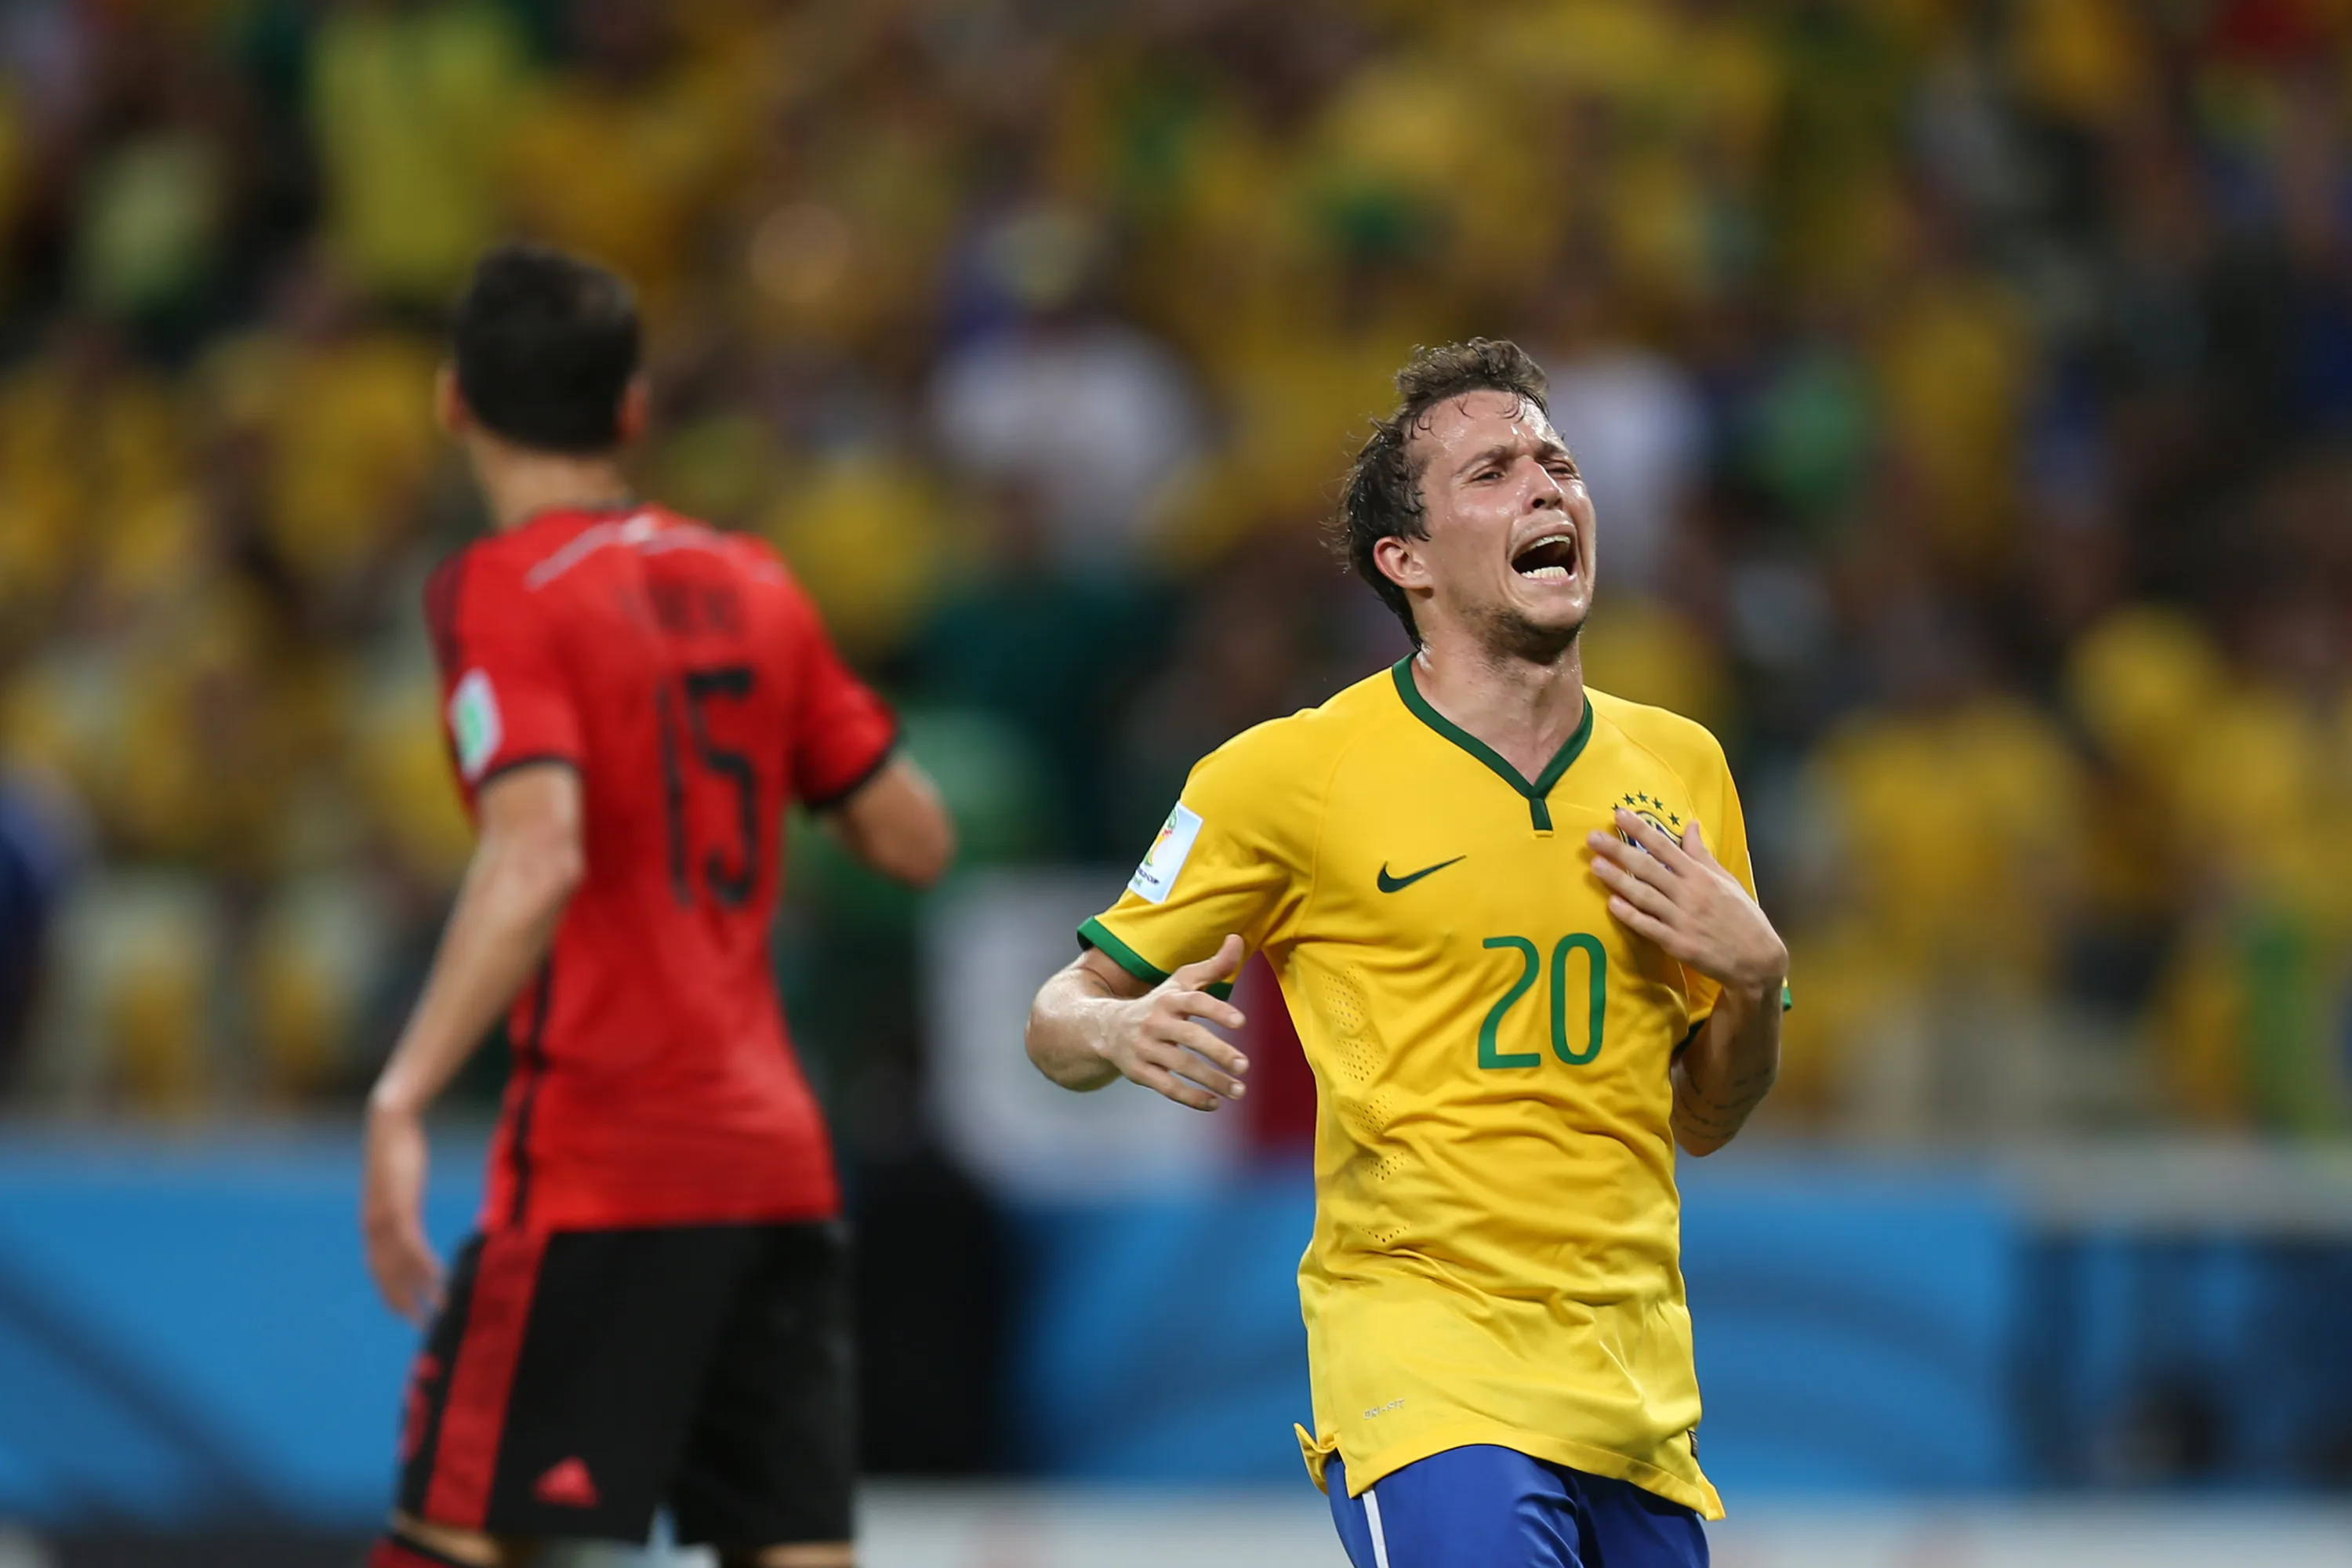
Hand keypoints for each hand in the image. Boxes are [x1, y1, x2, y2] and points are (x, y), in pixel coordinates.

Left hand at [361, 1100, 443, 1323]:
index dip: (390, 1292)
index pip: (378, 1269)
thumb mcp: (399, 1181)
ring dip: (421, 1290)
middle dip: (403, 1302)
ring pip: (402, 1267)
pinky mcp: (400, 1210)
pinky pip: (414, 1247)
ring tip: (440, 1307)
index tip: (404, 1312)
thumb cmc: (397, 1148)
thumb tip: (407, 1204)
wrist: (390, 1125)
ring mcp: (386, 1220)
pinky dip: (427, 1267)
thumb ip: (401, 1199)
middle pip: (387, 1276)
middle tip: (420, 1323)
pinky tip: (442, 1279)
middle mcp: (374, 1227)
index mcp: (372, 1223)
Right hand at [1097, 933, 1250, 1111]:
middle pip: (1189, 1037)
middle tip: (1245, 1065)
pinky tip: (1214, 1103)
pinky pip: (1166, 1087)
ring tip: (1240, 1090)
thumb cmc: (1158, 1004)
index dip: (1218, 1010)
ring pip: (1180, 1066)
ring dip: (1211, 1080)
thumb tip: (1239, 939)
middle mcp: (1155, 1023)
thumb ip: (1214, 966)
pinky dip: (1191, 1098)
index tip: (1242, 1022)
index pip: (1194, 1001)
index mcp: (1168, 999)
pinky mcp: (1139, 1073)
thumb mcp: (1181, 983)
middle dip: (1217, 1052)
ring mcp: (1145, 1049)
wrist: (1106, 1028)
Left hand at [1587, 812, 1786, 998]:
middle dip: (1618, 851)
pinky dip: (1630, 915)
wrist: (1757, 958)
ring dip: (1618, 880)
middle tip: (1592, 837)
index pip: (1665, 847)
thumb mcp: (1726, 879)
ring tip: (1595, 865)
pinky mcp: (1677, 944)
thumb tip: (1690, 824)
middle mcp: (1689, 893)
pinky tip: (1612, 904)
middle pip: (1648, 868)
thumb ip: (1702, 854)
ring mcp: (1682, 919)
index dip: (1641, 830)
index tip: (1619, 814)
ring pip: (1644, 896)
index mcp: (1701, 875)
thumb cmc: (1742, 916)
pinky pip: (1649, 927)